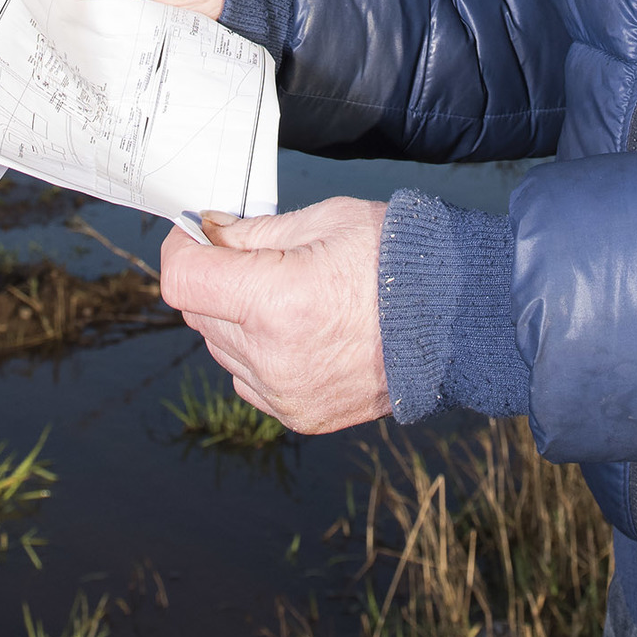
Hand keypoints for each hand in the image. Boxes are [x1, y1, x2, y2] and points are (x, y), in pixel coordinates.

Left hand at [160, 197, 389, 432]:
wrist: (456, 319)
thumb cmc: (398, 259)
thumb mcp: (324, 220)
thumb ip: (253, 232)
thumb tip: (207, 233)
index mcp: (278, 302)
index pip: (183, 282)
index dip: (181, 250)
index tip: (194, 235)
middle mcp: (274, 357)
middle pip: (199, 313)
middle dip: (214, 279)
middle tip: (251, 254)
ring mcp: (285, 393)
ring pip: (219, 347)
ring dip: (233, 317)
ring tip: (286, 293)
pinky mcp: (299, 415)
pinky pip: (246, 378)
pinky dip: (256, 350)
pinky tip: (296, 328)